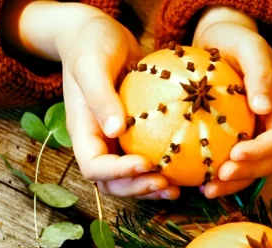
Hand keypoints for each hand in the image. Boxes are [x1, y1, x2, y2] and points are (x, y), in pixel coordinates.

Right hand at [57, 11, 179, 199]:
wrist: (99, 34)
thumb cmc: (92, 43)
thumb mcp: (92, 64)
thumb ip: (100, 96)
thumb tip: (115, 131)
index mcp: (83, 131)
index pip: (94, 167)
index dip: (118, 174)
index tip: (146, 164)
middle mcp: (99, 142)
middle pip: (111, 183)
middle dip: (137, 189)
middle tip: (166, 185)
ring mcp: (116, 142)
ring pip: (130, 179)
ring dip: (151, 189)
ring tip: (176, 190)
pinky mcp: (137, 136)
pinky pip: (149, 160)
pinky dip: (163, 171)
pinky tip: (187, 171)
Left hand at [193, 7, 271, 198]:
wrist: (225, 41)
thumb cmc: (236, 39)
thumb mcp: (250, 46)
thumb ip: (260, 73)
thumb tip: (264, 108)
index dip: (260, 151)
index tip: (234, 155)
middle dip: (248, 173)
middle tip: (219, 178)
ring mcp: (264, 134)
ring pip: (258, 168)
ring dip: (235, 183)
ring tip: (207, 190)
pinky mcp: (247, 140)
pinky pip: (241, 163)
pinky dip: (225, 176)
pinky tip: (202, 181)